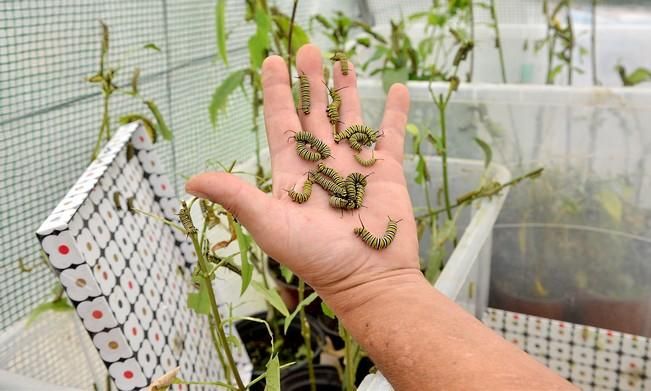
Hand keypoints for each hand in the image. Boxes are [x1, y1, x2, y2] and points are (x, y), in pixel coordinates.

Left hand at [186, 44, 418, 313]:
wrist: (366, 279)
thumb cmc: (316, 258)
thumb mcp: (269, 224)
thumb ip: (236, 196)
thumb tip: (189, 180)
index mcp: (294, 174)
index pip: (283, 123)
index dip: (278, 93)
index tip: (273, 62)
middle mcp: (323, 166)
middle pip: (315, 114)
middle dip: (311, 82)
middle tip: (308, 49)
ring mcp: (356, 168)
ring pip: (349, 119)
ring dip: (346, 90)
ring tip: (343, 60)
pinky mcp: (387, 174)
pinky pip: (390, 136)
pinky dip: (393, 114)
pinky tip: (395, 88)